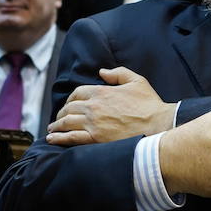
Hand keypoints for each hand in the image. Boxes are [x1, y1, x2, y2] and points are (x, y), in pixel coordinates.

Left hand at [48, 67, 174, 145]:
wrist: (158, 124)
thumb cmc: (149, 104)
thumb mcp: (136, 81)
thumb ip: (118, 73)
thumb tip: (102, 72)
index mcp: (101, 91)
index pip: (77, 93)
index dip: (70, 99)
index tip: (68, 105)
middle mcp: (94, 106)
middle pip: (69, 108)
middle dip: (61, 113)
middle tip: (58, 119)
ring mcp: (93, 123)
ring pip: (67, 122)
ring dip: (56, 125)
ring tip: (52, 130)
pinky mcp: (95, 138)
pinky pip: (72, 137)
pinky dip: (59, 138)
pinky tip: (53, 139)